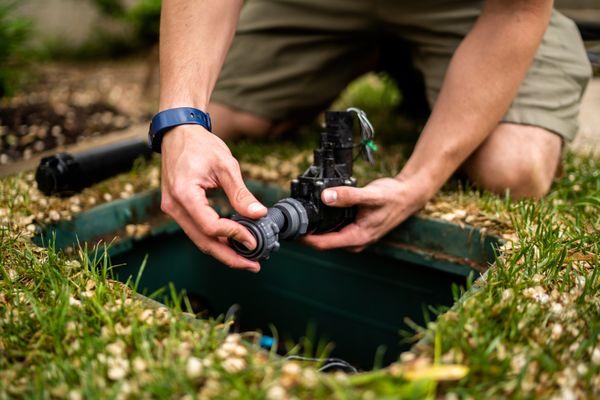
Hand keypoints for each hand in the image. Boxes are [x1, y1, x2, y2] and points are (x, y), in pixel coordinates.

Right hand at [160, 125, 266, 271]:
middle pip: (203, 242)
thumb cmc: (200, 144)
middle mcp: (174, 206)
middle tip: (253, 265)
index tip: (254, 239)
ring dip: (223, 251)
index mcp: (184, 194)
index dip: (235, 236)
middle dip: (229, 257)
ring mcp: (173, 209)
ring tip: (246, 258)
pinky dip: (215, 238)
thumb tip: (259, 214)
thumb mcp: (226, 165)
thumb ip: (241, 193)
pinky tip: (233, 243)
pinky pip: (196, 229)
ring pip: (199, 239)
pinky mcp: (177, 208)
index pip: (211, 227)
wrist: (178, 132)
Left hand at [302, 177, 428, 251]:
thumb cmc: (392, 197)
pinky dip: (324, 222)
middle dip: (306, 232)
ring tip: (300, 213)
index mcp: (357, 237)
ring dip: (314, 227)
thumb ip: (348, 197)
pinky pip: (334, 229)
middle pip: (322, 242)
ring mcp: (355, 236)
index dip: (304, 238)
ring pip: (327, 236)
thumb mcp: (370, 195)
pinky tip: (317, 211)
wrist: (408, 196)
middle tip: (290, 219)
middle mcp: (355, 241)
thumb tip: (326, 197)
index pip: (323, 244)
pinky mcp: (354, 229)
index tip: (290, 230)